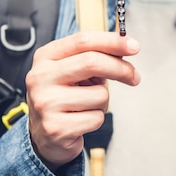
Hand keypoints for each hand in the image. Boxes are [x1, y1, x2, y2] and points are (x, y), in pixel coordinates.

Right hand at [25, 31, 139, 170]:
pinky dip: (97, 119)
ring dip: (103, 101)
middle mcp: (41, 77)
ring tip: (87, 105)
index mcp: (45, 57)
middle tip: (133, 76)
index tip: (133, 46)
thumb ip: (94, 56)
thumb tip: (125, 48)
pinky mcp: (56, 127)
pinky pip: (96, 117)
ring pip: (99, 94)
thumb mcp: (72, 70)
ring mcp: (46, 103)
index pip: (83, 40)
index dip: (112, 41)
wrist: (43, 135)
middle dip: (121, 68)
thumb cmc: (63, 97)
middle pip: (92, 62)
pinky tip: (81, 119)